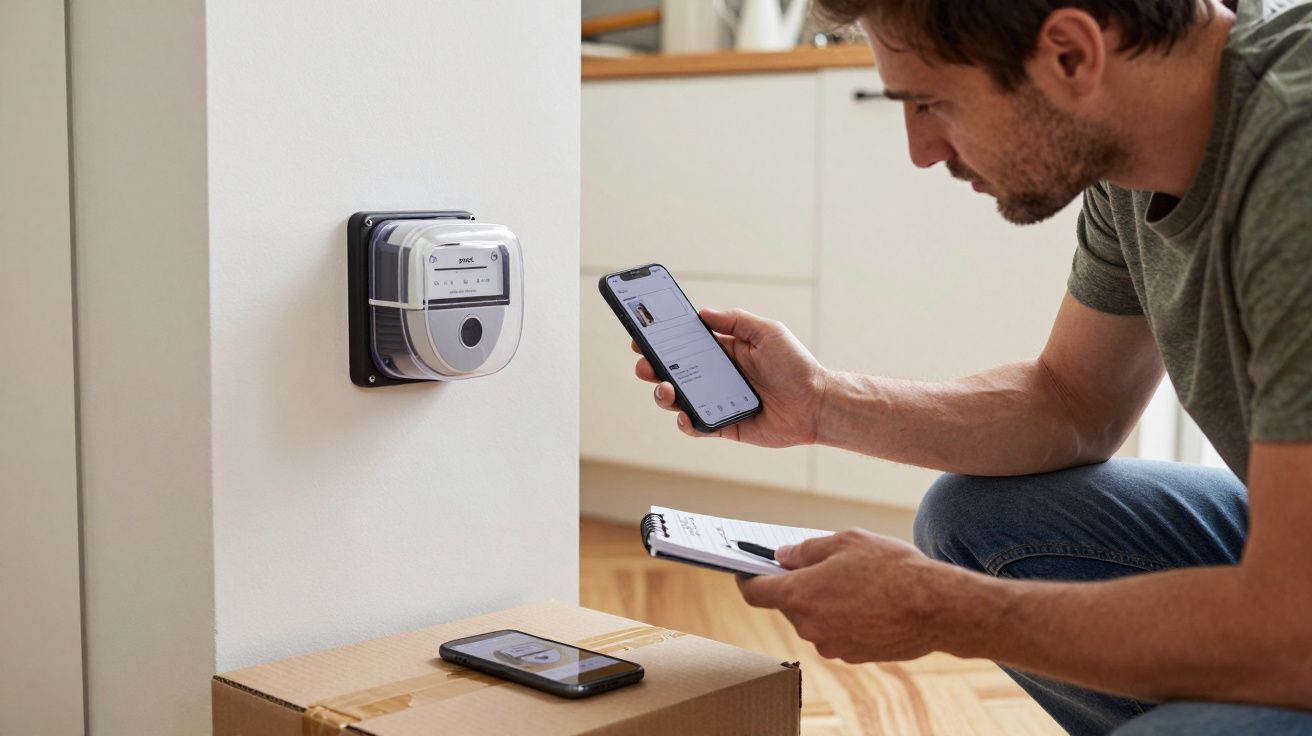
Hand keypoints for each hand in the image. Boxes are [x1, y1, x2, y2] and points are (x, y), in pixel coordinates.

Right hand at [632, 307, 827, 446]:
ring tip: (665, 388)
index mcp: (724, 351)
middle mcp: (716, 376)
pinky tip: (684, 415)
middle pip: (673, 371)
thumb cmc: (796, 366)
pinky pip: (696, 426)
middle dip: (652, 367)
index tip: (641, 335)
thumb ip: (736, 321)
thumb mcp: (768, 332)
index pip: (685, 344)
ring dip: (663, 394)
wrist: (817, 404)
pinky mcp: (723, 425)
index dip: (661, 341)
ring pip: (678, 399)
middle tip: (644, 364)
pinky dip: (685, 422)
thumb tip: (702, 313)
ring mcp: (716, 401)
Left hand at [736, 529, 957, 662]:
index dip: (745, 579)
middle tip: (822, 566)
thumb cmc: (891, 568)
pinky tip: (869, 602)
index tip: (744, 570)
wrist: (936, 607)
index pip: (754, 593)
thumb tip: (783, 557)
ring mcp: (830, 645)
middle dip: (799, 585)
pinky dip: (843, 618)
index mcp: (800, 595)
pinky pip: (836, 632)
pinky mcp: (852, 656)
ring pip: (814, 619)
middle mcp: (809, 626)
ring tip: (856, 582)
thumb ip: (806, 550)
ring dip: (824, 602)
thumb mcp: (846, 542)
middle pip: (788, 604)